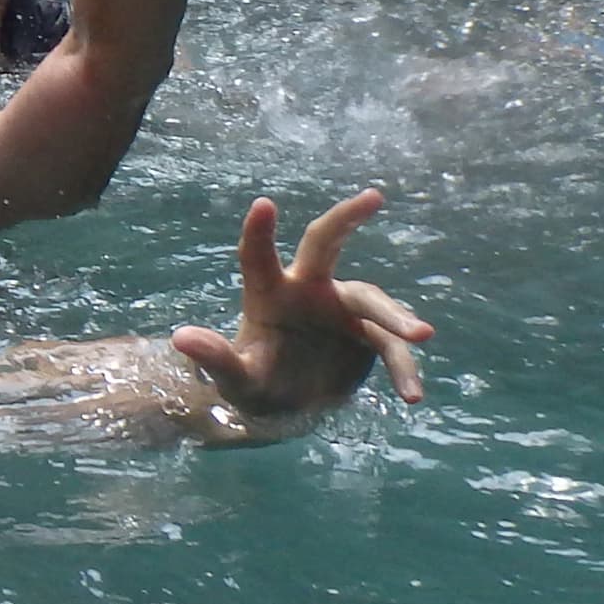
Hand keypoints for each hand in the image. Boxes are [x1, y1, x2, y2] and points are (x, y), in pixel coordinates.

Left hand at [168, 190, 431, 426]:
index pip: (257, 257)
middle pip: (326, 244)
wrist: (292, 407)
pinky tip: (412, 395)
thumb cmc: (255, 382)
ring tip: (423, 335)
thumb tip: (180, 338)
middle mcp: (308, 289)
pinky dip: (403, 368)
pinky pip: (391, 346)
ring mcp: (342, 309)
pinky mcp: (369, 337)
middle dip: (347, 217)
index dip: (259, 233)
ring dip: (398, 317)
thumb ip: (215, 359)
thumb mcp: (235, 378)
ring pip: (373, 301)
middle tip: (374, 196)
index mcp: (268, 293)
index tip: (263, 204)